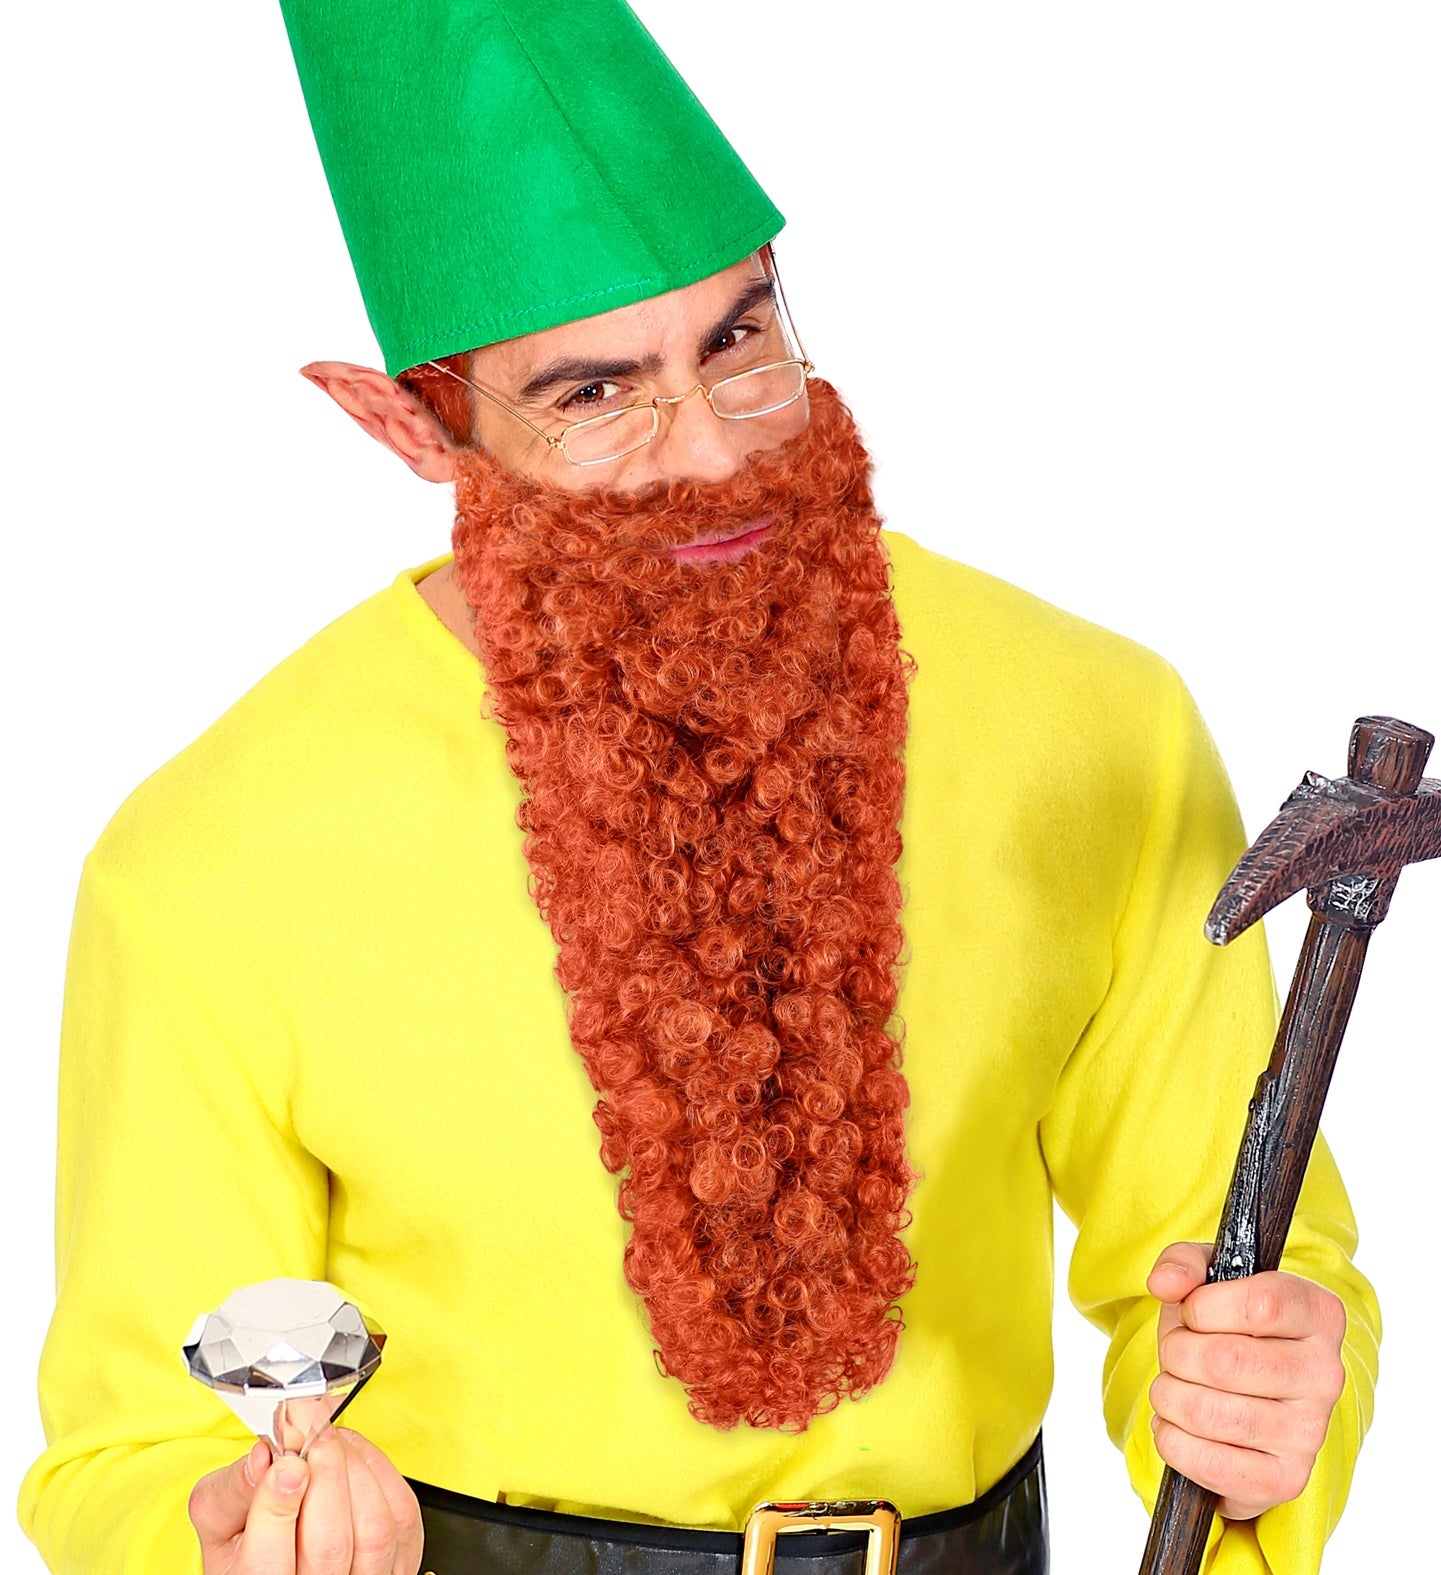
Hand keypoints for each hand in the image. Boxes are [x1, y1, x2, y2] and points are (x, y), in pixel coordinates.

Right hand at [188, 1427, 423, 1573]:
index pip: (267, 1565)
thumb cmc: (249, 1546)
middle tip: (316, 1435)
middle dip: (327, 1475)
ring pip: (374, 1532)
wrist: (282, 1562)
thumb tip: (262, 1459)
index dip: (278, 1506)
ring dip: (357, 1471)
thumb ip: (228, 1493)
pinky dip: (384, 1476)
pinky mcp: (395, 1566)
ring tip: (333, 1443)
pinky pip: (404, 1521)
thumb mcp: (218, 1526)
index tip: (285, 1464)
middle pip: (330, 1546)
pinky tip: (357, 1458)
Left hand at [1146, 1242, 1346, 1521]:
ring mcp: (1310, 1432)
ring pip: (1208, 1413)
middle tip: (1175, 1354)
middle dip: (1175, 1354)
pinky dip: (1172, 1441)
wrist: (1245, 1394)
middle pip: (1224, 1362)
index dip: (1203, 1307)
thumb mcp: (1206, 1278)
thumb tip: (1164, 1284)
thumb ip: (1183, 1263)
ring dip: (1167, 1397)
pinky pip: (1210, 1464)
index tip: (1192, 1312)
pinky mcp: (1286, 1480)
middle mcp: (1326, 1374)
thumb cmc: (1226, 1325)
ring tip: (1172, 1388)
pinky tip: (1176, 1426)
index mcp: (1318, 1314)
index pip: (1260, 1305)